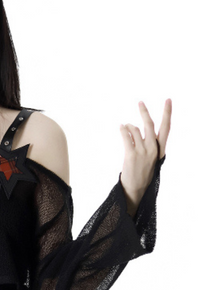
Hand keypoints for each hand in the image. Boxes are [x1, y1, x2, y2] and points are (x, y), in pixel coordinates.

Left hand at [119, 98, 171, 216]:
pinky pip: (126, 136)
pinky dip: (123, 130)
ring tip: (125, 127)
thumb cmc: (142, 173)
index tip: (168, 100)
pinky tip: (121, 128)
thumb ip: (148, 144)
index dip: (167, 113)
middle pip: (150, 125)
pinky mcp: (131, 155)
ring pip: (136, 129)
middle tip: (140, 102)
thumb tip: (138, 128)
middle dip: (144, 112)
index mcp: (160, 149)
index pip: (166, 128)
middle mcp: (153, 149)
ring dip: (129, 126)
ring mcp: (143, 152)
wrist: (136, 189)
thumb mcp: (151, 158)